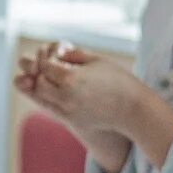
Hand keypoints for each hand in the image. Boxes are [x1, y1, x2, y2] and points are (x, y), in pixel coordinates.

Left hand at [31, 46, 147, 139]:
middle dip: (41, 74)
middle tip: (48, 68)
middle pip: (39, 83)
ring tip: (49, 79)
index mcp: (71, 78)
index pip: (45, 66)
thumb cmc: (118, 80)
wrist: (133, 109)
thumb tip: (56, 51)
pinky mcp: (71, 121)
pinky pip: (51, 109)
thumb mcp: (96, 60)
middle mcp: (65, 97)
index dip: (45, 59)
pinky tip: (56, 91)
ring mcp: (67, 111)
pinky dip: (48, 99)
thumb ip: (73, 54)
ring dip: (41, 87)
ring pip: (41, 98)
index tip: (51, 54)